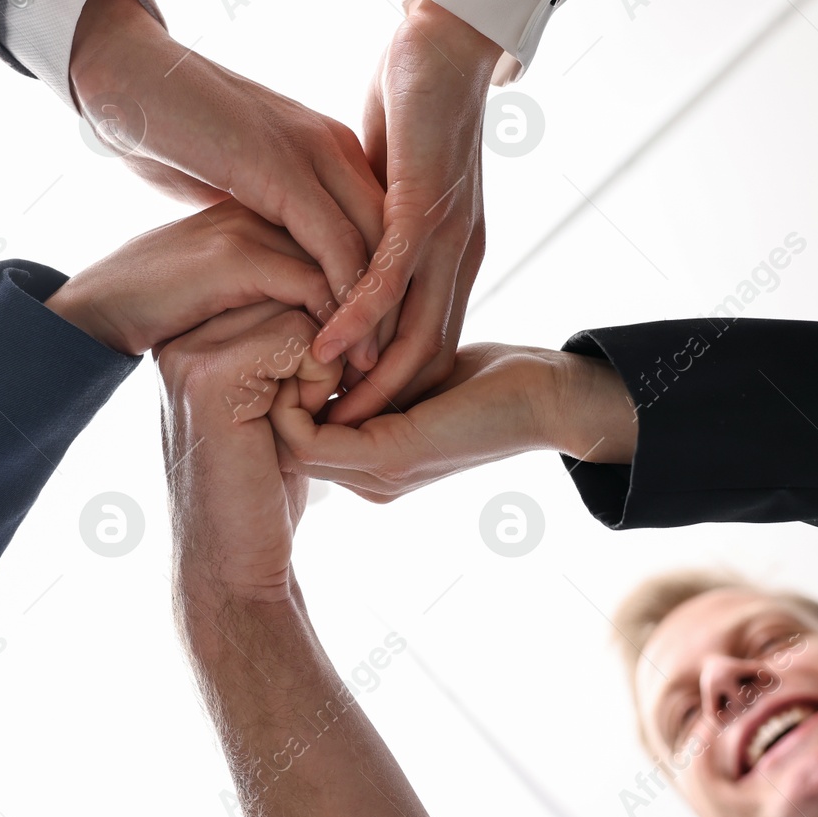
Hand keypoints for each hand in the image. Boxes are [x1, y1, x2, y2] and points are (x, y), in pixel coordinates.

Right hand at [71, 0, 386, 359]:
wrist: (122, 75)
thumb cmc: (166, 128)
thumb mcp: (232, 177)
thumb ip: (266, 205)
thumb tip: (280, 250)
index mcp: (326, 147)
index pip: (383, 225)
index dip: (387, 291)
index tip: (384, 351)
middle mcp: (331, 147)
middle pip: (393, 239)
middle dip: (399, 312)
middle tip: (394, 377)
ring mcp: (309, 156)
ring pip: (375, 245)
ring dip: (379, 316)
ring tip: (376, 377)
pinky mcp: (277, 171)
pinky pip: (334, 245)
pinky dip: (345, 299)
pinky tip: (342, 347)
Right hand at [159, 301, 342, 603]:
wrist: (232, 564)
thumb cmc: (265, 488)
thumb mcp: (274, 398)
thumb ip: (284, 340)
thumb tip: (335, 275)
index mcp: (191, 332)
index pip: (281, 276)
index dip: (322, 324)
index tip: (321, 385)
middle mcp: (182, 333)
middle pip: (291, 284)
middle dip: (329, 338)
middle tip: (321, 401)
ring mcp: (189, 352)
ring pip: (300, 306)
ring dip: (327, 363)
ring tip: (304, 415)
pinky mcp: (210, 377)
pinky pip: (299, 337)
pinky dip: (320, 381)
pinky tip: (299, 425)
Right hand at [271, 343, 636, 501]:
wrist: (550, 398)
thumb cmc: (489, 379)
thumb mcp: (411, 375)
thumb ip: (371, 371)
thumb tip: (333, 341)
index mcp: (373, 466)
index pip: (295, 438)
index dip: (282, 387)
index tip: (284, 337)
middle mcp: (370, 481)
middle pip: (281, 446)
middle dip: (267, 390)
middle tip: (269, 335)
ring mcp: (378, 475)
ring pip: (286, 444)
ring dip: (276, 389)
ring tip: (280, 336)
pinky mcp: (391, 455)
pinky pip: (308, 439)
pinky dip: (296, 394)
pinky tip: (305, 344)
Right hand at [313, 0, 502, 424]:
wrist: (449, 35)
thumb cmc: (415, 103)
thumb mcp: (389, 187)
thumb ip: (374, 229)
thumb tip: (345, 258)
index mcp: (451, 252)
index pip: (424, 339)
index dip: (389, 386)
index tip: (346, 419)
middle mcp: (456, 254)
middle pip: (425, 355)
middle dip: (381, 406)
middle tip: (332, 446)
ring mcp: (442, 233)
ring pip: (410, 330)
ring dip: (368, 379)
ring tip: (325, 418)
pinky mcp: (420, 205)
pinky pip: (387, 278)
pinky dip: (357, 318)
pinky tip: (325, 350)